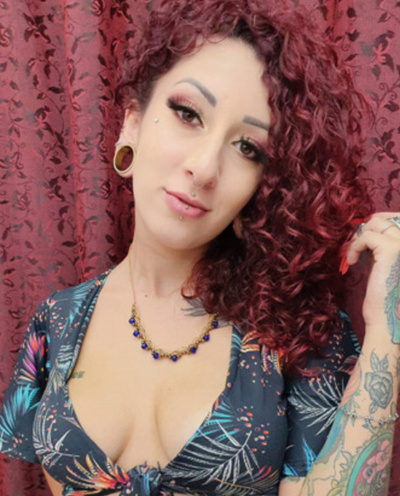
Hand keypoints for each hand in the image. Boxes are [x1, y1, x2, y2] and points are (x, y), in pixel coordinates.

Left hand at [346, 212, 399, 342]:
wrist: (387, 316)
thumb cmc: (385, 291)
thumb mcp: (385, 260)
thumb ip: (383, 243)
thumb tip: (369, 224)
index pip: (398, 217)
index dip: (378, 223)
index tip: (365, 241)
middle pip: (386, 216)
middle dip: (367, 228)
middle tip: (358, 246)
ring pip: (375, 223)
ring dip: (359, 237)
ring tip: (355, 255)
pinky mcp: (391, 249)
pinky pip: (366, 235)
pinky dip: (354, 246)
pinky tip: (352, 261)